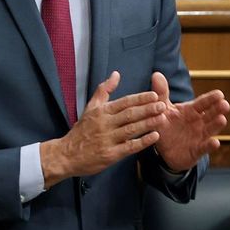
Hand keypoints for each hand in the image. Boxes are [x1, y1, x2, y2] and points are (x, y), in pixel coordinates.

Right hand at [40, 71, 167, 187]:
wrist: (66, 155)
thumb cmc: (82, 130)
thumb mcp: (91, 108)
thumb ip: (104, 90)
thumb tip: (116, 74)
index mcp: (102, 112)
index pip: (124, 102)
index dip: (140, 98)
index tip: (155, 95)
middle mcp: (105, 124)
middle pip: (129, 114)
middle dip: (148, 109)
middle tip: (163, 105)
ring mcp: (107, 140)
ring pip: (131, 129)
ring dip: (148, 123)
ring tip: (162, 118)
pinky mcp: (110, 154)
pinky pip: (129, 147)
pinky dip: (142, 141)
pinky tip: (154, 136)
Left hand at [151, 71, 229, 172]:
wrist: (164, 150)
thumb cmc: (166, 126)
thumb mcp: (162, 110)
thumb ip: (161, 93)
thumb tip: (156, 73)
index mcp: (192, 111)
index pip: (203, 103)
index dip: (211, 99)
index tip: (219, 94)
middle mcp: (199, 122)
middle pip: (210, 114)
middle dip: (218, 109)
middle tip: (225, 104)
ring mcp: (200, 136)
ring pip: (211, 129)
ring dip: (217, 125)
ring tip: (222, 119)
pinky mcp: (197, 150)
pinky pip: (204, 147)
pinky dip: (210, 145)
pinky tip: (215, 142)